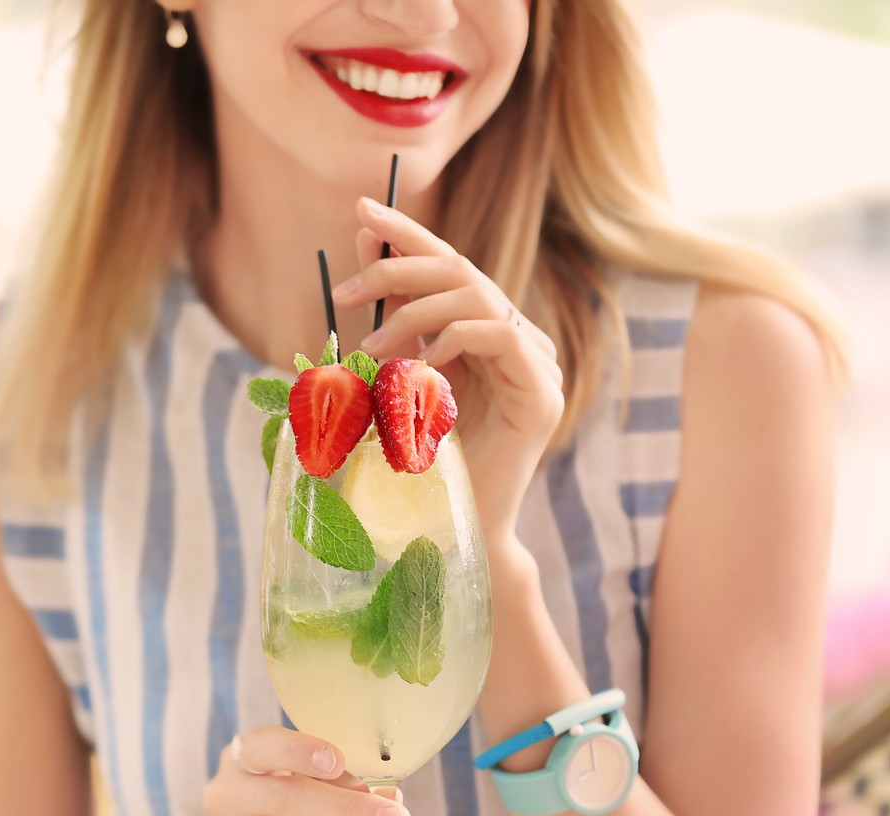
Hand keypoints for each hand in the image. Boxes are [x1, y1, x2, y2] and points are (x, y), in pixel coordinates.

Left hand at [333, 197, 564, 548]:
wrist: (452, 531)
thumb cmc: (418, 463)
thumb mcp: (394, 375)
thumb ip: (391, 315)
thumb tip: (366, 244)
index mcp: (489, 334)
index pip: (450, 267)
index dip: (408, 234)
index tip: (361, 210)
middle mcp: (521, 342)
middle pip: (464, 271)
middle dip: (399, 266)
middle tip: (345, 288)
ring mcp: (541, 367)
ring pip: (478, 299)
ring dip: (414, 312)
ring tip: (371, 346)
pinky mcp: (543, 396)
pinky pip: (500, 337)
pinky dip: (452, 340)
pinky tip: (420, 367)